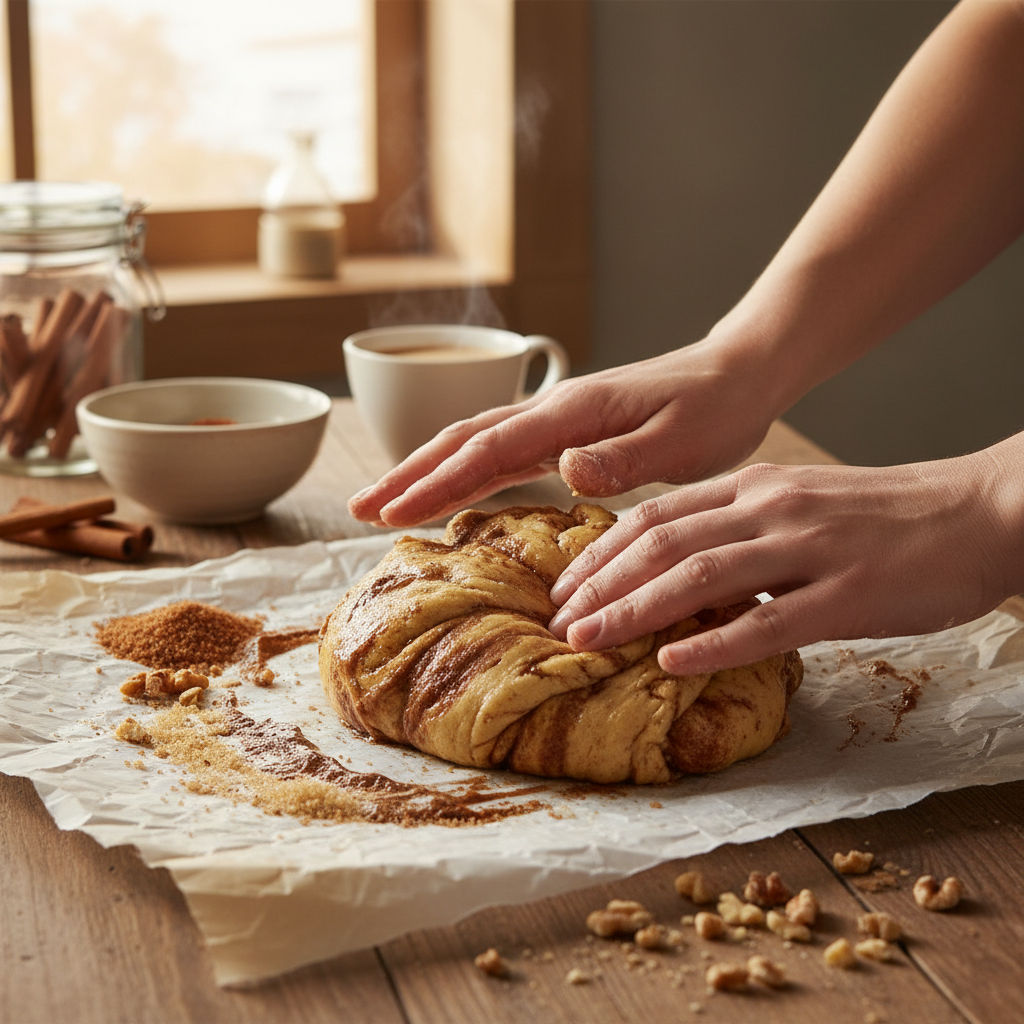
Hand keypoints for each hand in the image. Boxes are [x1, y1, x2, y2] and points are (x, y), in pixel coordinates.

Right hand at [348, 339, 782, 526]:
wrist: (737, 373)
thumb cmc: (714, 408)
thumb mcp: (683, 441)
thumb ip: (623, 458)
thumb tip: (565, 469)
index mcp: (570, 413)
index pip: (487, 450)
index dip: (436, 483)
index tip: (391, 512)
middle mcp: (552, 412)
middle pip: (463, 441)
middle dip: (409, 475)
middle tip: (361, 509)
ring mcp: (556, 420)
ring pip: (475, 445)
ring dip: (427, 472)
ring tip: (385, 503)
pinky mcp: (567, 433)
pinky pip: (503, 454)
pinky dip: (465, 474)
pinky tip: (450, 492)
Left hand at [548, 449, 1023, 673]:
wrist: (979, 512)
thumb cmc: (886, 515)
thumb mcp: (800, 502)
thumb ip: (738, 525)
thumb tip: (676, 566)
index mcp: (756, 485)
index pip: (657, 514)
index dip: (601, 550)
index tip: (565, 583)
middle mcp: (772, 509)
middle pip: (663, 543)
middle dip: (600, 583)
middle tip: (558, 620)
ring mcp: (809, 550)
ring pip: (700, 577)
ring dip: (635, 610)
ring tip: (589, 640)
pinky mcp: (848, 595)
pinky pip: (769, 622)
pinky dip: (715, 644)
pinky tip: (673, 664)